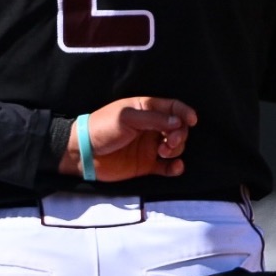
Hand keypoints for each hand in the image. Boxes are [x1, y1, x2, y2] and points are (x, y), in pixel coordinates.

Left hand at [58, 97, 197, 181]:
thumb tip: (179, 122)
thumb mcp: (126, 117)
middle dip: (180, 134)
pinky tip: (176, 167)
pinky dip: (175, 167)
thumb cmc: (102, 128)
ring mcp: (149, 146)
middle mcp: (151, 127)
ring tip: (163, 152)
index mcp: (145, 109)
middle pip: (178, 128)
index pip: (172, 108)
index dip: (184, 112)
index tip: (192, 121)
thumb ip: (153, 119)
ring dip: (177, 149)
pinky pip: (168, 167)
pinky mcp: (147, 164)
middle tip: (169, 141)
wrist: (83, 153)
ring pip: (175, 147)